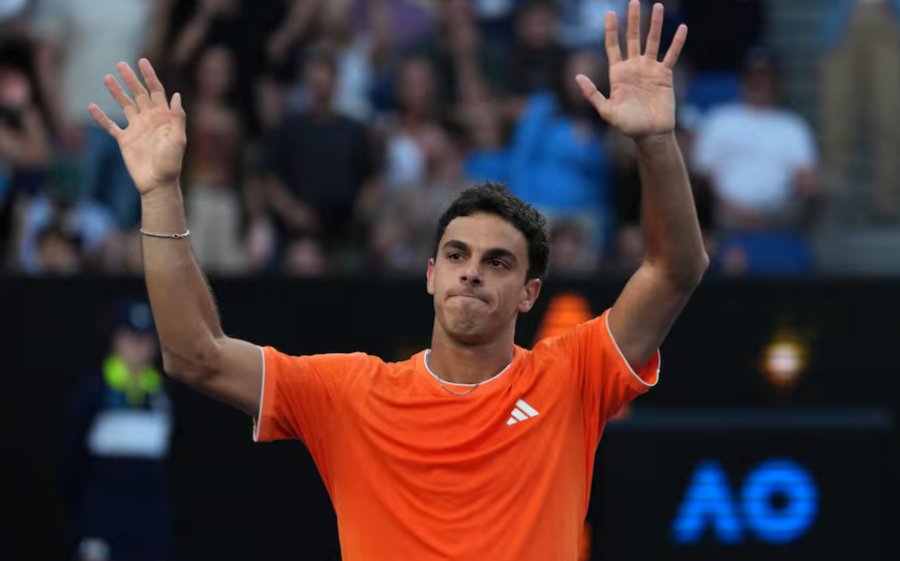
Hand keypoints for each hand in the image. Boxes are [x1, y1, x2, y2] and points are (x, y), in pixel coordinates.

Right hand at [88, 59, 186, 195]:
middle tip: (121, 64)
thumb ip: (177, 117)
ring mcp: (136, 129)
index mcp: (163, 118)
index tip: (142, 62)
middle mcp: (149, 120)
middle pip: (139, 94)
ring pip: (125, 105)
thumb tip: (176, 95)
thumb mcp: (178, 139)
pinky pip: (110, 126)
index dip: (150, 76)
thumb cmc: (171, 163)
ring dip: (117, 92)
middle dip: (131, 79)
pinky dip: (101, 117)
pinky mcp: (125, 140)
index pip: (156, 91)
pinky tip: (91, 106)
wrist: (158, 183)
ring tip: (107, 77)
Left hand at [576, 1, 685, 139]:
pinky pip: (671, 55)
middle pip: (633, 38)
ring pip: (652, 41)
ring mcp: (650, 69)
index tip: (609, 13)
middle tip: (633, 2)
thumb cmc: (627, 125)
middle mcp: (634, 67)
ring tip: (657, 6)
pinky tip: (681, 28)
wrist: (650, 134)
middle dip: (632, 21)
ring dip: (654, 24)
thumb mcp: (606, 110)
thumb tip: (577, 76)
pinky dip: (677, 42)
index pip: (613, 46)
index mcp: (618, 73)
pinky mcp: (665, 75)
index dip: (611, 30)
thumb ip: (592, 93)